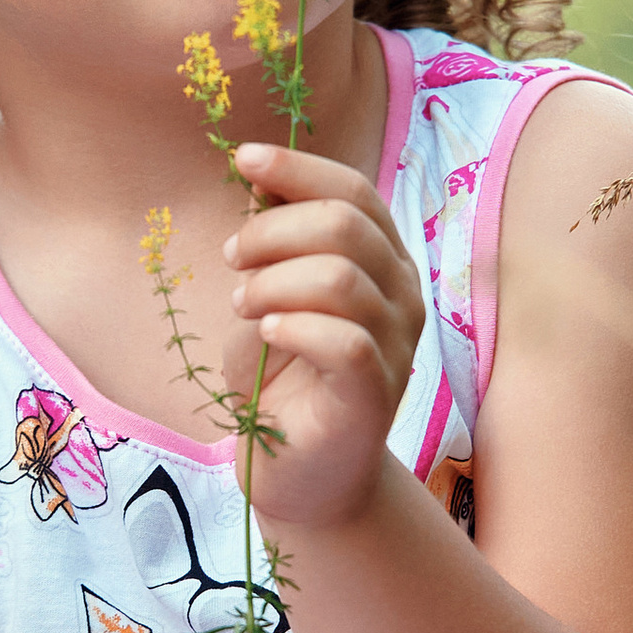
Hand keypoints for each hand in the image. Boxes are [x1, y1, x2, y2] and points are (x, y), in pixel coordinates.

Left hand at [221, 139, 423, 533]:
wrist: (298, 472)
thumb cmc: (283, 381)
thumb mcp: (266, 296)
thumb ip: (272, 244)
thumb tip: (258, 179)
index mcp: (381, 261)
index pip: (353, 192)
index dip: (297, 169)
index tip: (242, 160)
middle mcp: (401, 296)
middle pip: (345, 225)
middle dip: (272, 231)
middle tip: (232, 261)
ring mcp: (396, 345)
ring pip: (340, 278)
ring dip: (273, 282)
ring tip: (244, 307)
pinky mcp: (375, 394)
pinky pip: (344, 341)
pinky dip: (294, 327)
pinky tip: (269, 335)